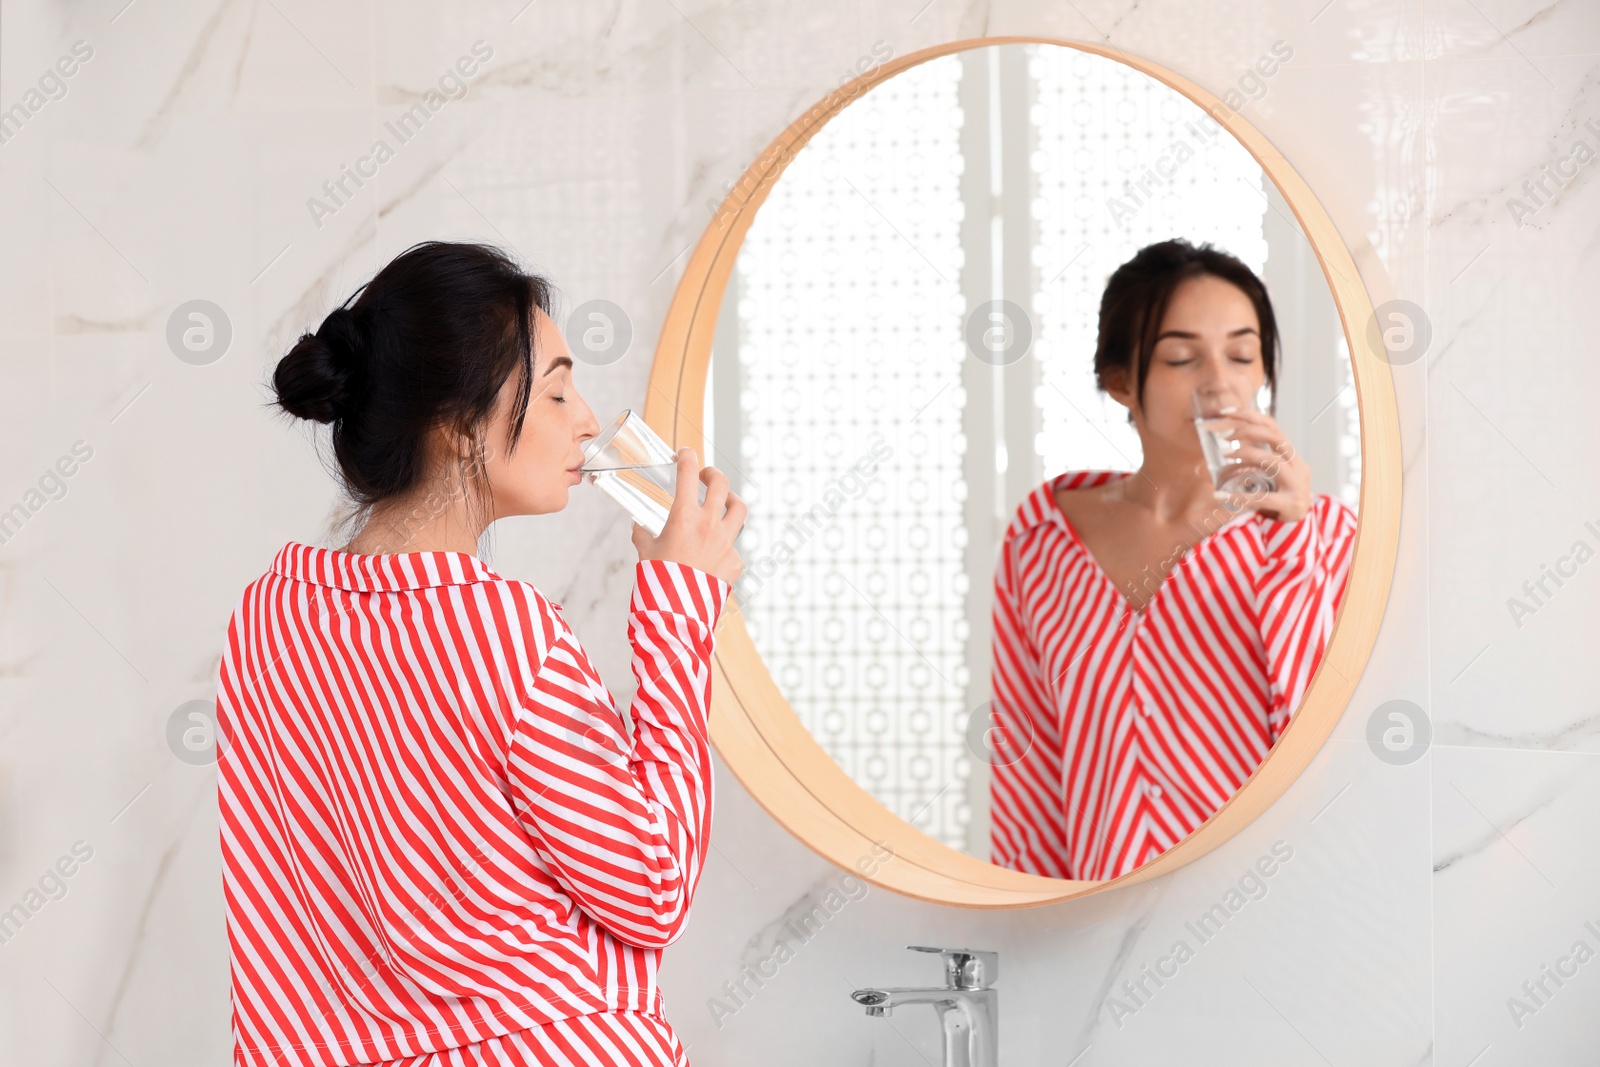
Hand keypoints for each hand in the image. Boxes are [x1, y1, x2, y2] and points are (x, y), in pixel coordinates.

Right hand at [631, 447, 746, 584]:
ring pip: (739, 509)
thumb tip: (640, 527)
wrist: (677, 614)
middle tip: (706, 476)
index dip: (688, 457)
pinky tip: (716, 552)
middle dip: (713, 474)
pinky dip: (726, 545)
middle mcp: (709, 525)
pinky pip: (735, 545)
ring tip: (725, 502)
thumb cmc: (659, 584)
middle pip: (721, 484)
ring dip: (731, 500)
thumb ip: (643, 535)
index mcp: (684, 517)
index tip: (686, 454)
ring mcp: (726, 543)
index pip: (688, 474)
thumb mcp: (645, 553)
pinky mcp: (735, 561)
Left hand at [1202, 408, 1311, 521]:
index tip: (1225, 411)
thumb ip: (1250, 466)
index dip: (1250, 416)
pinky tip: (1220, 496)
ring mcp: (1297, 485)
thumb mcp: (1267, 478)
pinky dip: (1239, 496)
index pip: (1273, 427)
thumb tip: (1213, 459)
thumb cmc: (1277, 500)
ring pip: (1272, 461)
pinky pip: (1262, 497)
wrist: (1296, 530)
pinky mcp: (1290, 504)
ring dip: (1245, 454)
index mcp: (1292, 456)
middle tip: (1222, 437)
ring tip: (1223, 455)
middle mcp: (1298, 466)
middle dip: (1247, 431)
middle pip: (1275, 437)